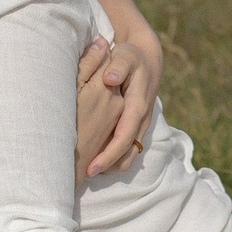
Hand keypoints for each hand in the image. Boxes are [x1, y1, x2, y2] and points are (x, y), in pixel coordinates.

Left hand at [84, 27, 159, 177]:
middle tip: (84, 174)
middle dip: (107, 166)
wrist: (147, 59)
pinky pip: (128, 150)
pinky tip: (97, 160)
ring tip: (89, 171)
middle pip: (127, 153)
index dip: (108, 155)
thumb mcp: (125, 56)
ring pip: (129, 155)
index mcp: (137, 106)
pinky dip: (115, 158)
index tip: (91, 168)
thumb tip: (109, 78)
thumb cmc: (130, 58)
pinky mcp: (136, 127)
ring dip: (111, 165)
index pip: (123, 138)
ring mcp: (140, 125)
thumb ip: (118, 66)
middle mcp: (141, 120)